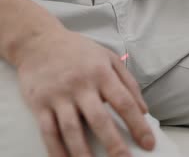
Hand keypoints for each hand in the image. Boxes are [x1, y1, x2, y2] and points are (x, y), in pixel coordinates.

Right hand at [15, 29, 154, 156]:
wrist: (39, 42)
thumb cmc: (79, 51)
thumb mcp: (109, 58)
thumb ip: (129, 83)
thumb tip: (144, 110)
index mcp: (102, 73)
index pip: (124, 103)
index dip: (138, 125)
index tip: (148, 143)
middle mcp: (81, 85)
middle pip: (99, 119)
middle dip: (114, 143)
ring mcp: (59, 95)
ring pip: (72, 129)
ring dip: (83, 152)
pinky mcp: (40, 103)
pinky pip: (48, 131)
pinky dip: (56, 150)